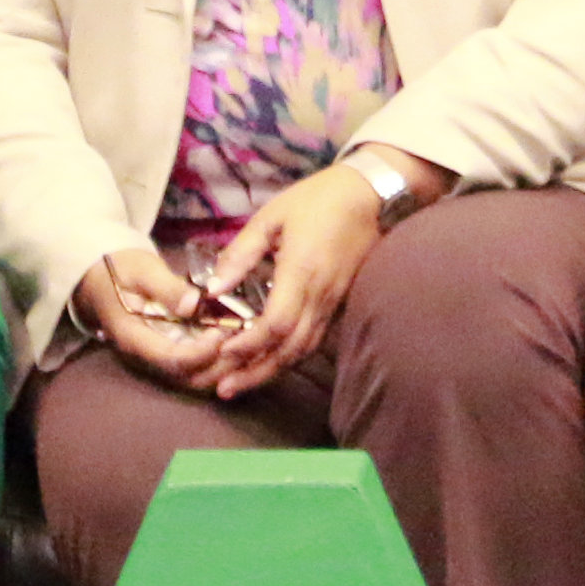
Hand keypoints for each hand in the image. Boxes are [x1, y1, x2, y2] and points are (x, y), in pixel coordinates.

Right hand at [77, 242, 233, 388]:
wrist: (98, 278)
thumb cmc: (117, 270)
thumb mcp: (140, 269)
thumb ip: (166, 287)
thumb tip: (193, 303)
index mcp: (133, 337)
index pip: (172, 360)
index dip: (202, 351)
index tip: (221, 329)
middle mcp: (146, 356)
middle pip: (188, 378)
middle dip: (221, 365)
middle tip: (245, 339)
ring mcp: (157, 358)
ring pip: (195, 379)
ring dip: (224, 366)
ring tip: (245, 341)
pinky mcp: (168, 353)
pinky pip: (196, 368)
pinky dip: (218, 361)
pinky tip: (236, 341)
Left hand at [201, 164, 385, 398]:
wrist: (372, 195)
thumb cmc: (318, 200)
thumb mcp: (271, 217)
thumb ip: (241, 253)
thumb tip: (212, 288)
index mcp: (301, 272)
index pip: (277, 324)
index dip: (250, 344)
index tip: (224, 351)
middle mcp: (320, 295)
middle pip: (289, 349)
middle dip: (256, 372)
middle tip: (224, 389)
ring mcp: (333, 302)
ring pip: (303, 350)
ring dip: (271, 370)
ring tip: (241, 383)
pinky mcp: (339, 304)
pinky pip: (314, 340)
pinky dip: (290, 357)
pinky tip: (271, 362)